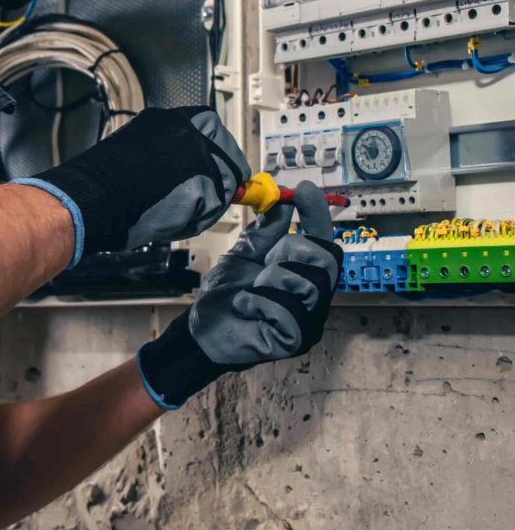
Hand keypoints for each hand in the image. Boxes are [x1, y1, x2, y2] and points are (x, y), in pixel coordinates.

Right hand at [10, 107, 250, 265]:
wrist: (94, 198)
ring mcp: (198, 155)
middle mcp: (187, 130)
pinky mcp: (202, 183)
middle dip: (224, 180)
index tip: (220, 167)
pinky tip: (169, 220)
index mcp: (168, 119)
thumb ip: (168, 155)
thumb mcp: (137, 151)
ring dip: (205, 205)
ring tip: (173, 212)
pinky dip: (195, 221)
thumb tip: (192, 171)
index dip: (218, 152)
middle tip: (213, 198)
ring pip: (223, 186)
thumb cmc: (102, 183)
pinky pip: (212, 209)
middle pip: (229, 155)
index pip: (211, 128)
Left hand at [135, 181, 342, 409]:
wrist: (201, 329)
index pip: (323, 241)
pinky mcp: (295, 340)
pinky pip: (287, 310)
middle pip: (328, 259)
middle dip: (291, 250)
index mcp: (303, 274)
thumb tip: (283, 205)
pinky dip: (257, 302)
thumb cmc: (225, 295)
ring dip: (270, 279)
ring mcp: (308, 321)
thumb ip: (264, 233)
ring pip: (308, 283)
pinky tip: (244, 308)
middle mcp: (313, 297)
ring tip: (251, 289)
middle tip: (264, 261)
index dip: (317, 215)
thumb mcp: (243, 256)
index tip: (303, 190)